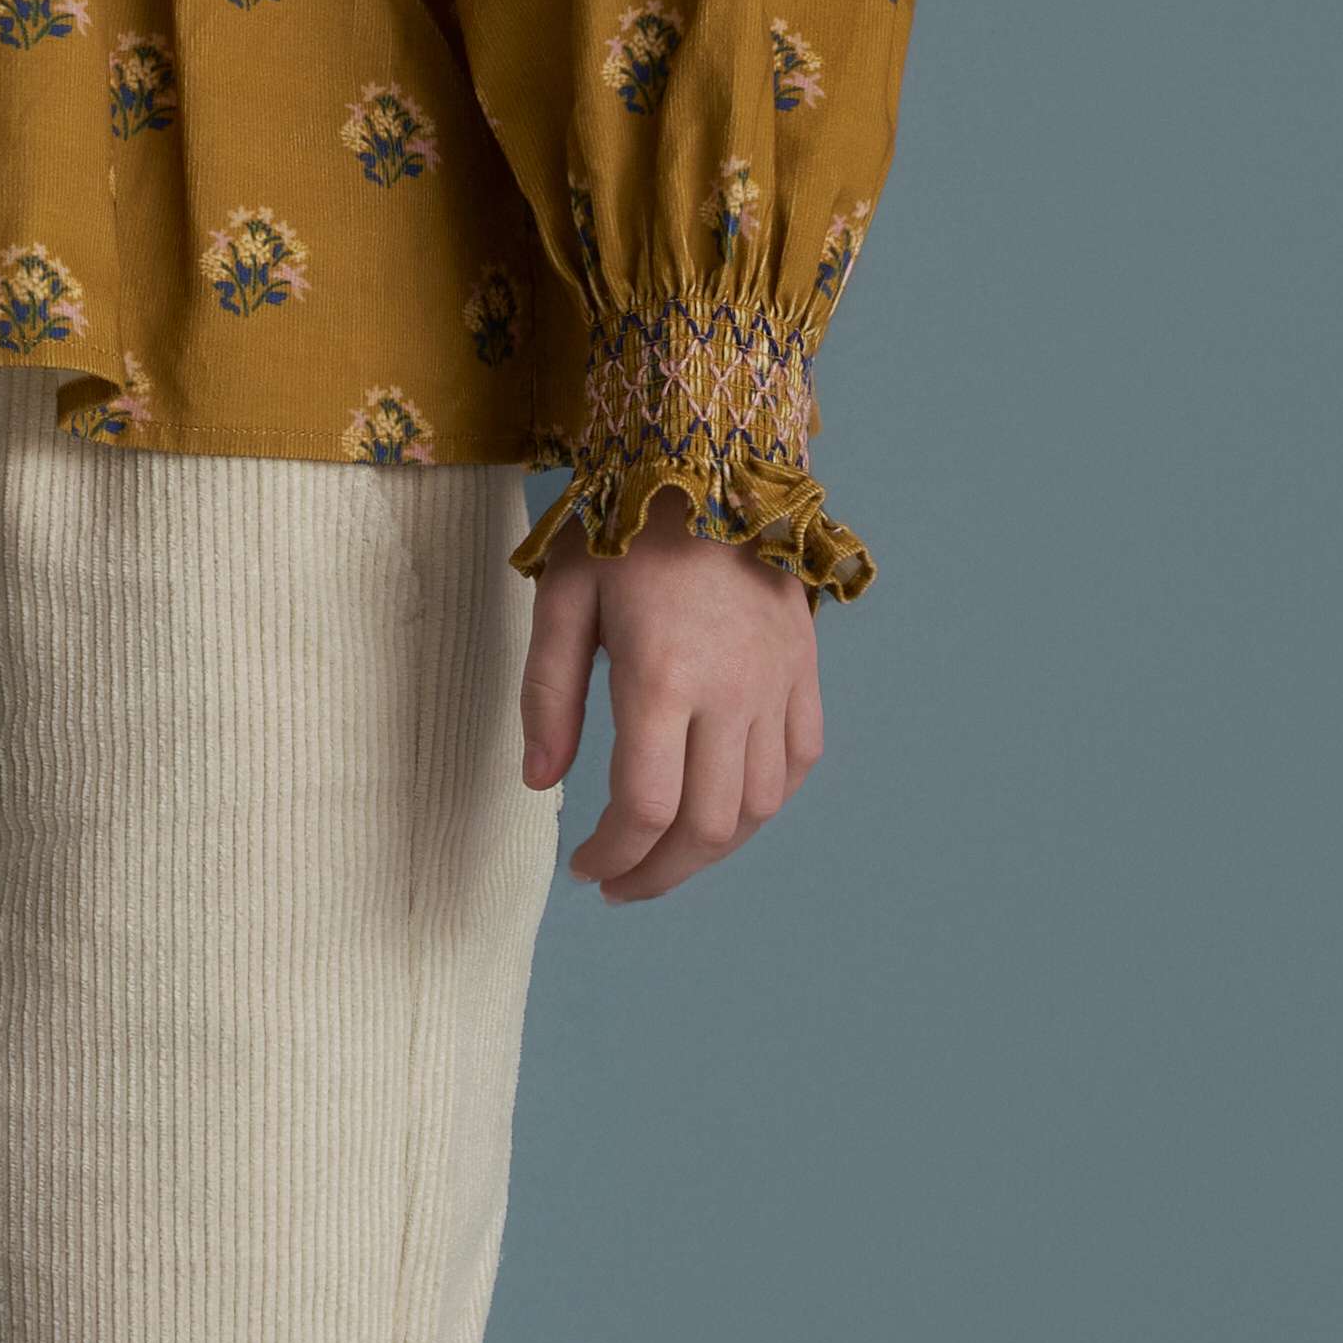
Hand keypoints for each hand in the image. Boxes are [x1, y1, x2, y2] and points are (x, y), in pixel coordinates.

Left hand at [520, 513, 825, 897]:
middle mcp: (731, 690)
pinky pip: (798, 761)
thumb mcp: (562, 596)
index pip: (646, 808)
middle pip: (708, 825)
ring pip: (760, 806)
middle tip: (619, 884)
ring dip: (710, 849)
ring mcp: (776, 682)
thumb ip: (547, 695)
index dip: (613, 856)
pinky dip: (764, 803)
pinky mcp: (802, 669)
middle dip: (659, 873)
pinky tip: (724, 808)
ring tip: (665, 856)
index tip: (585, 868)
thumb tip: (541, 783)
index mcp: (663, 676)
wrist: (710, 458)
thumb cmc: (624, 525)